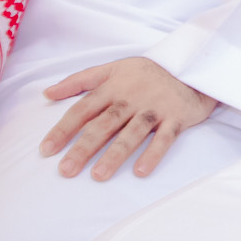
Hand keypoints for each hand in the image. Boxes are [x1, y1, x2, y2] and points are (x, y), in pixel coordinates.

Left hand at [39, 57, 217, 181]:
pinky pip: (165, 138)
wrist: (194, 65)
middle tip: (66, 170)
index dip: (64, 129)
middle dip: (84, 147)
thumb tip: (46, 93)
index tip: (46, 150)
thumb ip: (79, 80)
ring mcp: (155, 108)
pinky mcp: (177, 117)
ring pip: (132, 133)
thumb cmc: (147, 73)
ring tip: (98, 175)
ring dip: (115, 154)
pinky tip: (141, 171)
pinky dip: (154, 153)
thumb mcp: (113, 68)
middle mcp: (132, 98)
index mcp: (114, 86)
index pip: (83, 109)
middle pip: (104, 124)